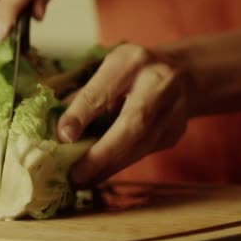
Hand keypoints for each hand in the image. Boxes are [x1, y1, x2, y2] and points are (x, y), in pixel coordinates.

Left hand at [57, 44, 190, 186]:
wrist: (182, 73)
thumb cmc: (132, 71)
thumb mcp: (107, 71)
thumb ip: (85, 97)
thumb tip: (59, 130)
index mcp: (132, 61)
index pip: (104, 89)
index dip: (83, 113)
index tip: (64, 136)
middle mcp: (159, 83)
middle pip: (133, 125)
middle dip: (102, 154)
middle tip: (76, 174)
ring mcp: (173, 111)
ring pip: (140, 146)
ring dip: (108, 167)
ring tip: (81, 179)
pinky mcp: (173, 133)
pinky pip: (142, 153)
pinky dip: (117, 165)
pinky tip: (98, 173)